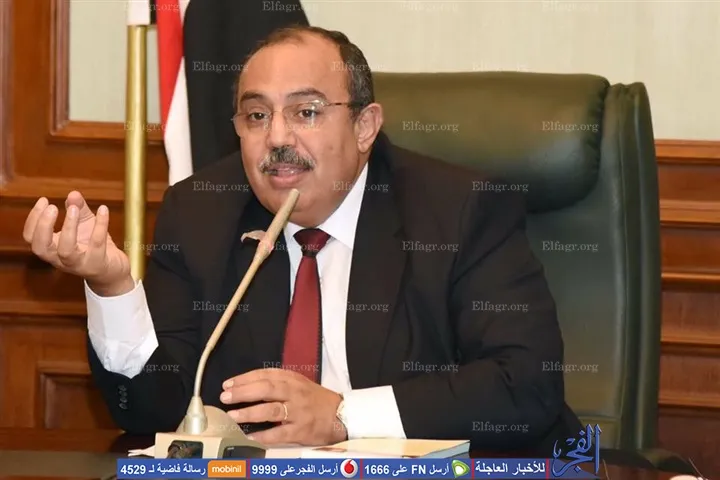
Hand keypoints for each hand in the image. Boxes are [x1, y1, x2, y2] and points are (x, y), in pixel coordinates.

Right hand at [22, 192, 132, 294]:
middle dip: (43, 226)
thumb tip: (73, 194)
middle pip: (41, 248)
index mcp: (52, 249)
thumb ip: (78, 209)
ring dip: (68, 227)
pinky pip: (96, 244)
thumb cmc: (94, 247)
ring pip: (65, 250)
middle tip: (52, 207)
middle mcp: (61, 259)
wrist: (113, 271)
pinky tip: (103, 210)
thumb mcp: (84, 224)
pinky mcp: (97, 264)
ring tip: (74, 208)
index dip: (34, 219)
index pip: (31, 237)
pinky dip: (100, 225)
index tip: (44, 200)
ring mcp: (79, 264)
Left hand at [220, 369, 346, 445]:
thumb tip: (247, 387)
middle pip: (266, 389)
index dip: (245, 378)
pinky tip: (249, 436)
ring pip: (271, 410)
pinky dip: (263, 435)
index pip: (265, 375)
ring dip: (249, 412)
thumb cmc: (316, 400)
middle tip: (225, 396)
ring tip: (232, 414)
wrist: (341, 415)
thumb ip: (277, 383)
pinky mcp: (301, 430)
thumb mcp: (299, 384)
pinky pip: (279, 433)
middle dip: (243, 392)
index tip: (228, 383)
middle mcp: (295, 393)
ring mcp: (298, 412)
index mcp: (292, 379)